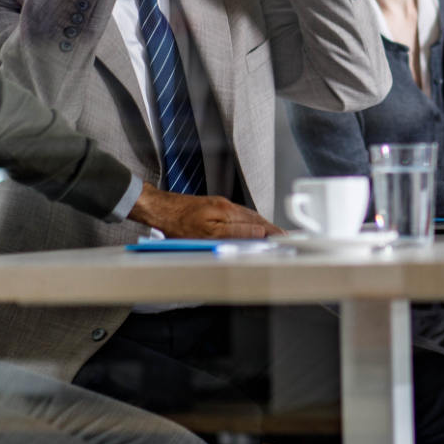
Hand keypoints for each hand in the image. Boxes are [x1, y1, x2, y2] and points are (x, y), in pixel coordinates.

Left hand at [128, 182, 285, 238]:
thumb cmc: (178, 223)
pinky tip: (246, 227)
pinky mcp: (212, 207)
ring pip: (246, 216)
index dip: (272, 232)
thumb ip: (236, 233)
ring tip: (269, 233)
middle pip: (254, 218)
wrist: (159, 208)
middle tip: (281, 237)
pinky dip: (247, 222)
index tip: (284, 238)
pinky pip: (236, 215)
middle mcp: (226, 206)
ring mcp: (220, 205)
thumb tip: (259, 231)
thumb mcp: (208, 234)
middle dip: (269, 228)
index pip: (258, 223)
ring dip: (259, 225)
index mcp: (228, 212)